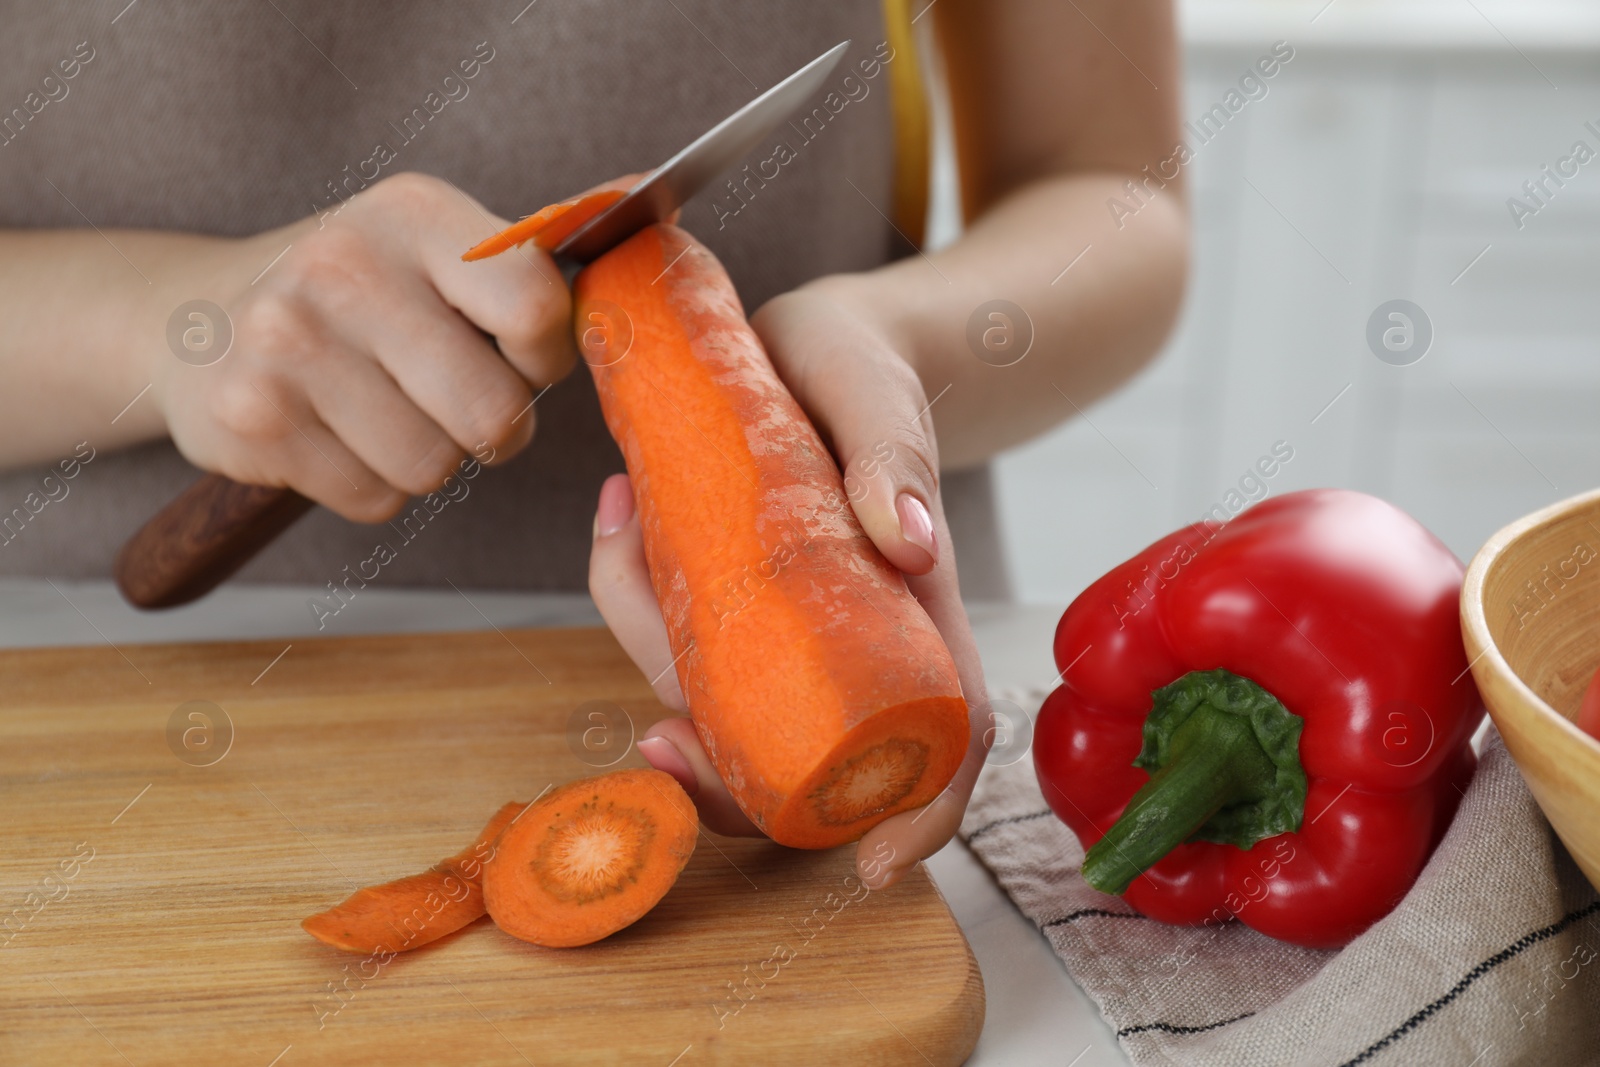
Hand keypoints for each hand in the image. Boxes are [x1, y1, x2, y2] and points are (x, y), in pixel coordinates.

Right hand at [150, 172, 574, 519]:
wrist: (193, 317)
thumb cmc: (354, 293)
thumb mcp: (431, 245)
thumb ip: (529, 263)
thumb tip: (646, 221)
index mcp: (414, 214)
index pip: (534, 307)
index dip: (547, 356)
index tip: (524, 356)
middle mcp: (345, 268)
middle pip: (492, 413)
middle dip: (494, 427)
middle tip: (460, 401)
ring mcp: (287, 343)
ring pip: (433, 466)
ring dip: (430, 460)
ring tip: (389, 411)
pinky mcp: (250, 419)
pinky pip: (372, 499)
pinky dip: (371, 486)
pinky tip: (336, 434)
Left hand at [588, 279, 992, 889]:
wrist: (815, 336)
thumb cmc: (863, 365)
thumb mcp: (877, 393)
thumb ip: (894, 460)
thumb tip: (910, 545)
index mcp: (914, 605)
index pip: (945, 733)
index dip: (925, 810)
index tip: (875, 862)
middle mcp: (851, 632)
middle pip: (810, 752)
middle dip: (728, 781)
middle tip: (657, 747)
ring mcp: (786, 619)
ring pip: (724, 698)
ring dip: (656, 663)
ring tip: (623, 547)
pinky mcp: (732, 590)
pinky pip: (680, 632)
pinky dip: (636, 601)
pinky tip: (616, 529)